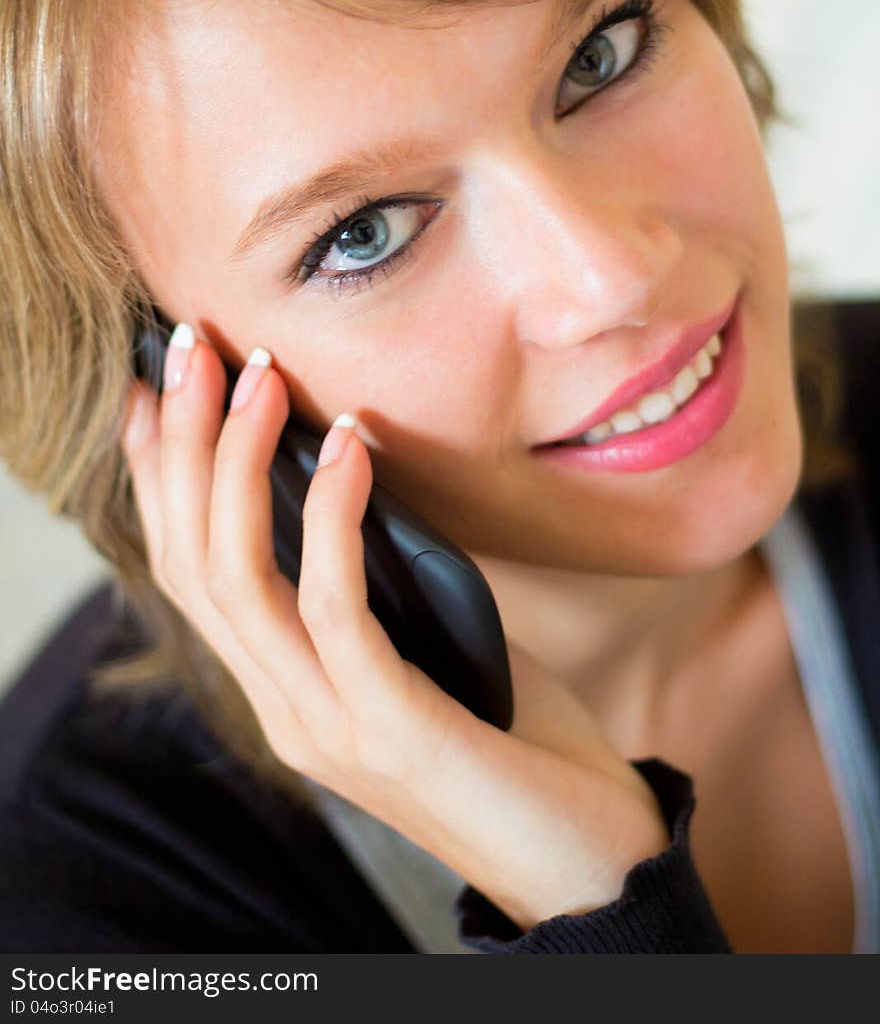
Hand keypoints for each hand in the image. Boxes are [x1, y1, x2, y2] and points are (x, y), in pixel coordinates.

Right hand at [121, 331, 668, 932]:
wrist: (589, 859)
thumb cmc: (518, 738)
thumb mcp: (432, 643)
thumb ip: (382, 581)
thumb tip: (359, 474)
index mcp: (286, 687)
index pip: (190, 569)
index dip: (161, 474)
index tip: (161, 386)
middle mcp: (283, 707)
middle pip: (192, 560)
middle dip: (183, 444)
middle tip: (194, 349)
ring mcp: (324, 724)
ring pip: (237, 577)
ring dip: (238, 464)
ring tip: (258, 377)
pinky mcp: (385, 729)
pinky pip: (332, 607)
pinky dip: (330, 517)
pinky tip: (346, 447)